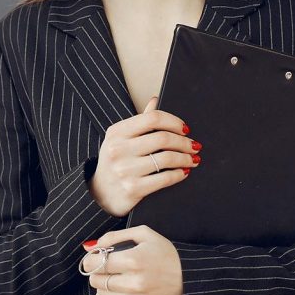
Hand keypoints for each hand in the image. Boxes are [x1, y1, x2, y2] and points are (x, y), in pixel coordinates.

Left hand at [80, 226, 182, 294]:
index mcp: (134, 260)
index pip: (97, 263)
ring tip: (111, 279)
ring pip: (101, 294)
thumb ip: (115, 237)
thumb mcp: (144, 235)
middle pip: (97, 280)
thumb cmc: (166, 254)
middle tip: (104, 268)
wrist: (190, 279)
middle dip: (96, 272)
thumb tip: (91, 247)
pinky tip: (111, 293)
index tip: (93, 259)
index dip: (90, 260)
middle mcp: (134, 282)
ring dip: (101, 286)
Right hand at [89, 96, 199, 216]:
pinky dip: (179, 174)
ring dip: (185, 158)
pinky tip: (183, 172)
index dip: (174, 122)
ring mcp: (124, 170)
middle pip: (162, 138)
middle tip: (194, 145)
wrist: (100, 194)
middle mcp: (118, 149)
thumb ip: (139, 121)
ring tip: (192, 159)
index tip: (185, 129)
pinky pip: (165, 178)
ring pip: (166, 158)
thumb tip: (155, 100)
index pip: (152, 118)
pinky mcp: (132, 188)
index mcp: (116, 132)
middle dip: (184, 142)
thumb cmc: (116, 162)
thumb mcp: (121, 139)